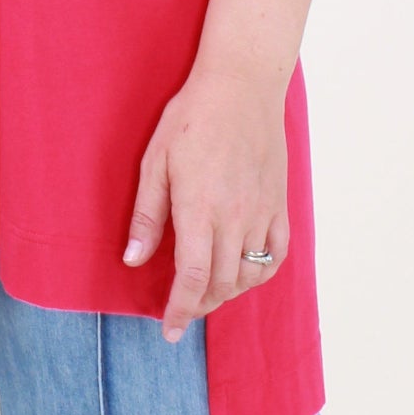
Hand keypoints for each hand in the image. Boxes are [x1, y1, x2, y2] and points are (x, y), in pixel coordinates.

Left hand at [122, 63, 289, 342]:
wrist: (242, 85)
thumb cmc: (192, 118)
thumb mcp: (155, 161)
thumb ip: (148, 216)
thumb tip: (133, 259)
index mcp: (200, 209)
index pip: (193, 277)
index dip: (181, 309)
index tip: (170, 328)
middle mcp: (236, 217)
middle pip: (221, 283)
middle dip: (200, 306)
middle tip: (182, 313)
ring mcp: (262, 212)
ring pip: (250, 274)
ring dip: (227, 293)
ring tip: (207, 294)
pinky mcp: (279, 203)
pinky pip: (277, 254)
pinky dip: (261, 273)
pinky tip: (243, 273)